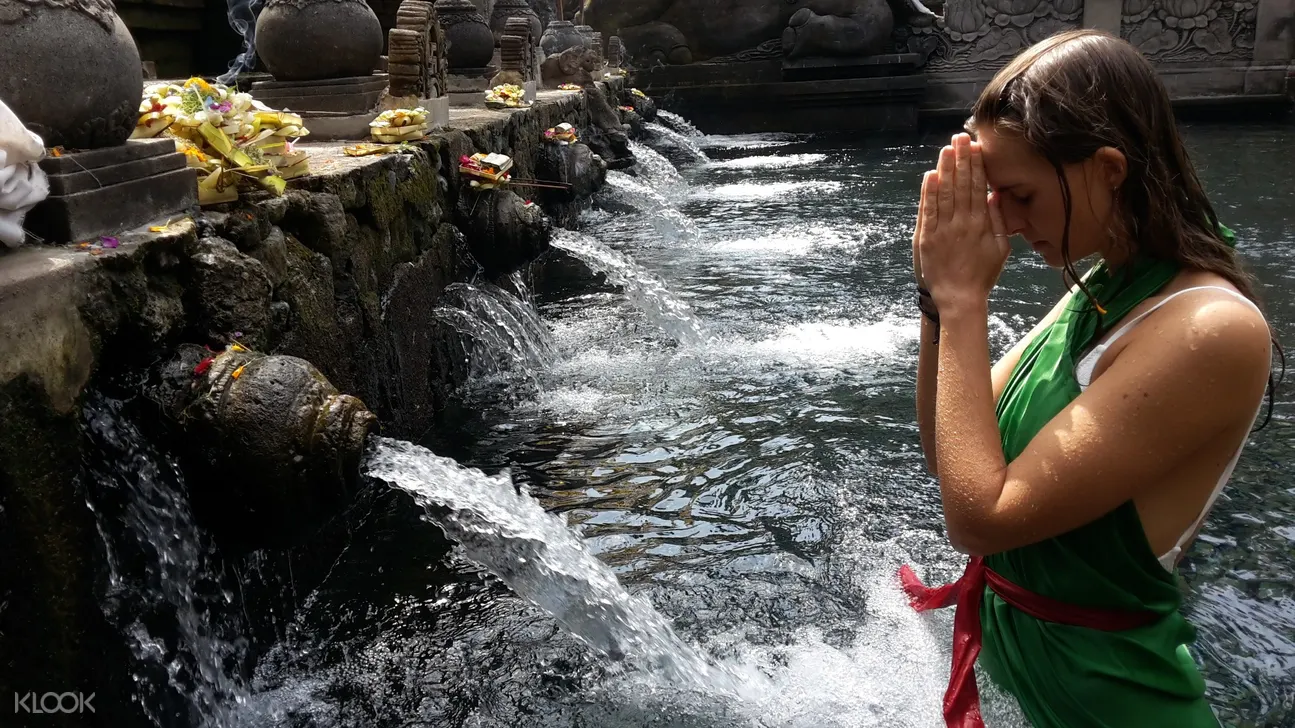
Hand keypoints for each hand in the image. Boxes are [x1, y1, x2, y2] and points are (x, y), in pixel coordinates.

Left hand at [917, 134, 1009, 310]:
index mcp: (981, 224)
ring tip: (946, 149)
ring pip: (945, 193)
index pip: (978, 187)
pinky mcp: (927, 238)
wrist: (960, 298)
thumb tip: (996, 195)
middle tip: (960, 137)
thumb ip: (999, 221)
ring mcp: (943, 229)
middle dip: (961, 159)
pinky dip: (929, 192)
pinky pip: (928, 211)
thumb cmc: (982, 274)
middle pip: (962, 185)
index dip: (976, 165)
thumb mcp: (1001, 248)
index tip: (975, 147)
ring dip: (945, 169)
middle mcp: (962, 223)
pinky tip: (931, 175)